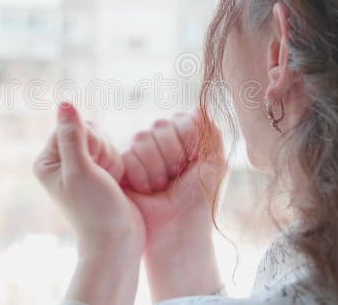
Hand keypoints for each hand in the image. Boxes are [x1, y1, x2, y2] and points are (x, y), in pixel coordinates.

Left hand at [33, 102, 143, 253]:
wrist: (117, 241)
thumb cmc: (96, 210)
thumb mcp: (81, 171)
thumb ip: (72, 136)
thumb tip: (64, 103)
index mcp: (47, 161)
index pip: (71, 126)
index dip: (89, 142)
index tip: (91, 169)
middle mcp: (61, 163)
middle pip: (89, 130)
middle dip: (102, 150)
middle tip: (101, 178)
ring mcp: (80, 168)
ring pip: (104, 140)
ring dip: (112, 158)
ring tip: (109, 183)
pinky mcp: (98, 173)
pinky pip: (114, 151)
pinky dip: (119, 165)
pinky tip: (116, 185)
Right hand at [121, 110, 225, 243]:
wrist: (177, 230)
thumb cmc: (198, 200)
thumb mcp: (215, 164)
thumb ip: (211, 133)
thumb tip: (199, 107)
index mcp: (183, 136)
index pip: (181, 120)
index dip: (187, 144)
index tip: (192, 165)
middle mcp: (160, 140)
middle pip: (160, 127)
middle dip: (172, 158)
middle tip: (174, 179)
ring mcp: (139, 152)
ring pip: (142, 139)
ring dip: (156, 170)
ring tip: (160, 188)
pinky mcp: (122, 166)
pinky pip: (128, 156)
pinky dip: (142, 178)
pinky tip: (146, 191)